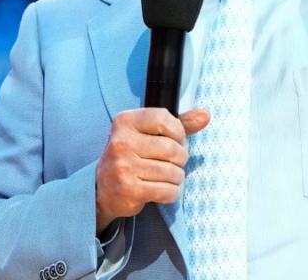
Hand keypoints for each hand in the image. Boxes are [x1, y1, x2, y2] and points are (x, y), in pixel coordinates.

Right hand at [95, 107, 210, 230]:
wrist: (102, 190)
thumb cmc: (131, 157)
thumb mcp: (148, 134)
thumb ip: (178, 124)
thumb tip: (205, 115)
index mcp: (125, 122)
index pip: (164, 118)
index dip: (177, 131)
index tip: (175, 140)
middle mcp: (121, 142)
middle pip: (172, 149)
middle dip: (180, 159)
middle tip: (172, 163)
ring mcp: (123, 166)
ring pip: (172, 172)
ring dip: (176, 178)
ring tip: (166, 177)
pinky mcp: (129, 189)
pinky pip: (166, 191)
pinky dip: (171, 193)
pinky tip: (163, 191)